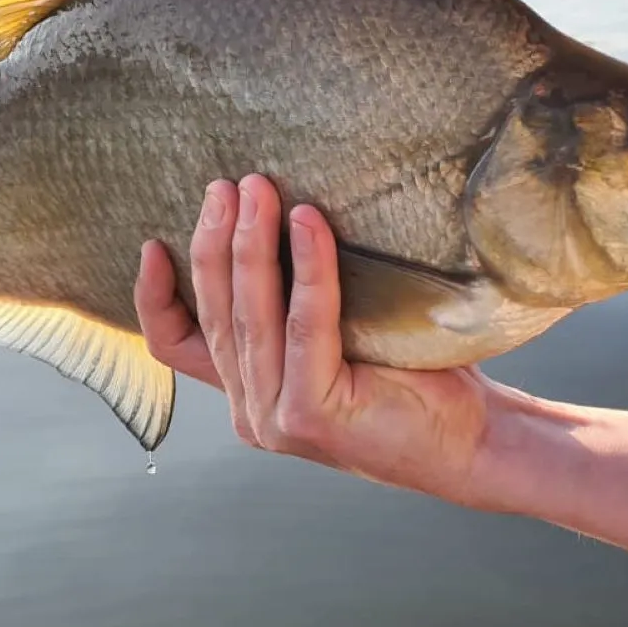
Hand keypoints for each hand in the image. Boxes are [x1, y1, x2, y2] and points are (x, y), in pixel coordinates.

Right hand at [134, 175, 524, 506]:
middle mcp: (252, 413)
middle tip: (226, 185)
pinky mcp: (309, 414)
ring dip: (250, 243)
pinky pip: (304, 323)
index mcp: (251, 396)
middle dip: (214, 241)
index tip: (152, 242)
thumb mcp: (342, 339)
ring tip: (259, 189)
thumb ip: (299, 309)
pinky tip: (309, 223)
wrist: (474, 441)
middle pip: (214, 314)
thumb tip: (286, 215)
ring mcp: (275, 418)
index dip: (155, 295)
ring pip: (250, 314)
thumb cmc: (418, 378)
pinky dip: (307, 267)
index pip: (177, 346)